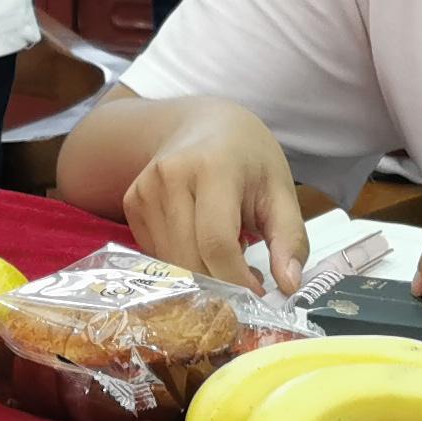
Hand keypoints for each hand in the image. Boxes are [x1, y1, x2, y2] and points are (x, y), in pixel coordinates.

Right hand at [118, 99, 308, 290]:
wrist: (204, 124)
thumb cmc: (248, 158)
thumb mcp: (280, 191)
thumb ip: (289, 239)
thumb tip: (289, 286)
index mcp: (213, 167)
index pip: (216, 243)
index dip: (237, 280)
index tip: (259, 296)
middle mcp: (170, 175)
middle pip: (190, 258)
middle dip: (220, 285)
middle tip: (247, 284)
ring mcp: (144, 189)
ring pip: (170, 262)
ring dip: (201, 277)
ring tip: (228, 262)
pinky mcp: (132, 203)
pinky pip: (156, 254)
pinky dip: (181, 264)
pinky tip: (201, 248)